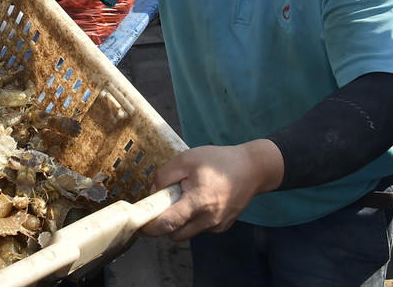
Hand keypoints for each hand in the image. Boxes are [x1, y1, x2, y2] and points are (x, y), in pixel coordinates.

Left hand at [140, 141, 281, 240]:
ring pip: (187, 233)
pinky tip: (201, 200)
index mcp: (198, 202)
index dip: (150, 227)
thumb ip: (165, 176)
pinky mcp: (223, 227)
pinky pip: (200, 229)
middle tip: (164, 204)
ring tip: (186, 198)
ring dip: (180, 222)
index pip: (168, 223)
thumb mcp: (187, 159)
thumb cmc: (218, 161)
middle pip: (175, 234)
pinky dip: (194, 219)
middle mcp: (208, 219)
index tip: (139, 224)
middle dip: (164, 224)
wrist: (252, 169)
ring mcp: (217, 225)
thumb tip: (153, 193)